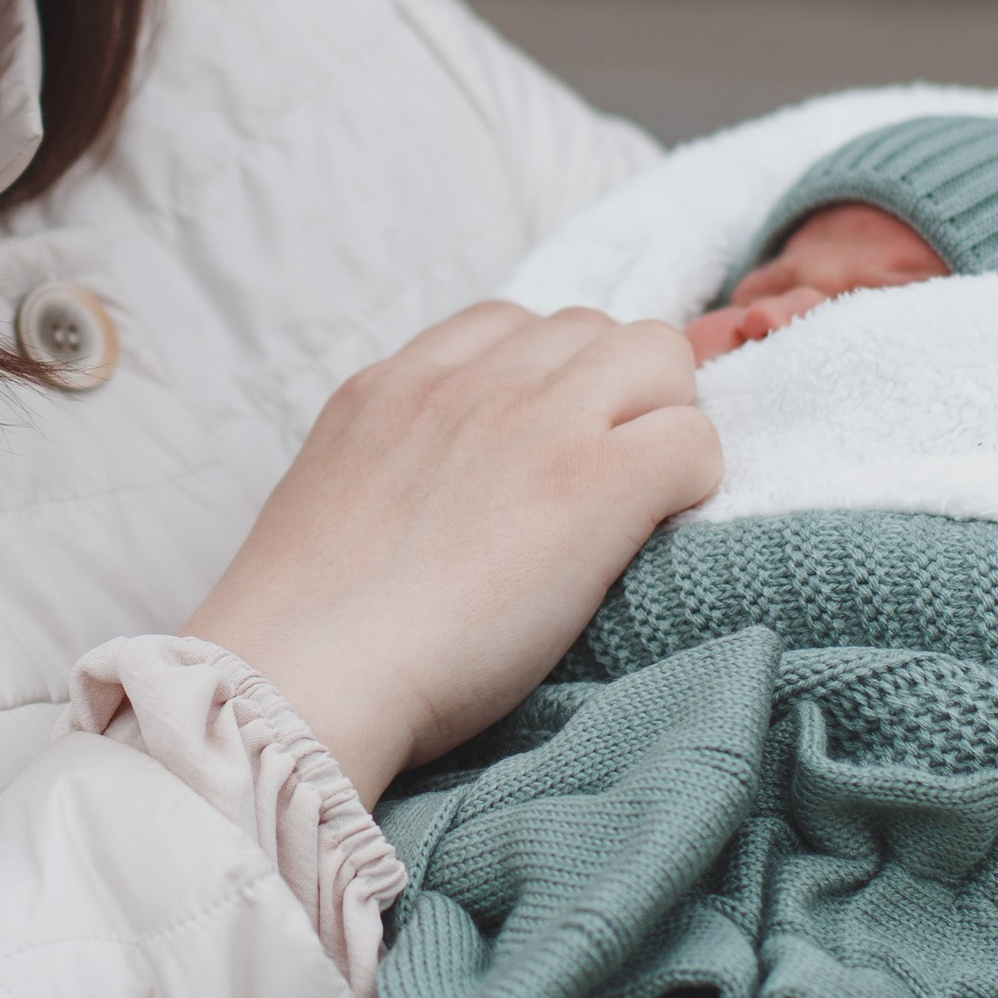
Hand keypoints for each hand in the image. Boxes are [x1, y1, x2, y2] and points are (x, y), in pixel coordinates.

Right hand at [186, 303, 719, 806]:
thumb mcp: (334, 493)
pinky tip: (651, 537)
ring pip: (659, 357)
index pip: (509, 322)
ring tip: (634, 504)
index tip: (546, 447)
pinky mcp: (593, 482)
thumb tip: (446, 485)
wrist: (304, 674)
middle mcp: (467, 380)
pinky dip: (689, 483)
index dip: (547, 379)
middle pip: (594, 328)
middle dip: (614, 392)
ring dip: (661, 422)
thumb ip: (393, 457)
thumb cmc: (303, 629)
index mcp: (394, 383)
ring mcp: (535, 420)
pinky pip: (693, 440)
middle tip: (602, 480)